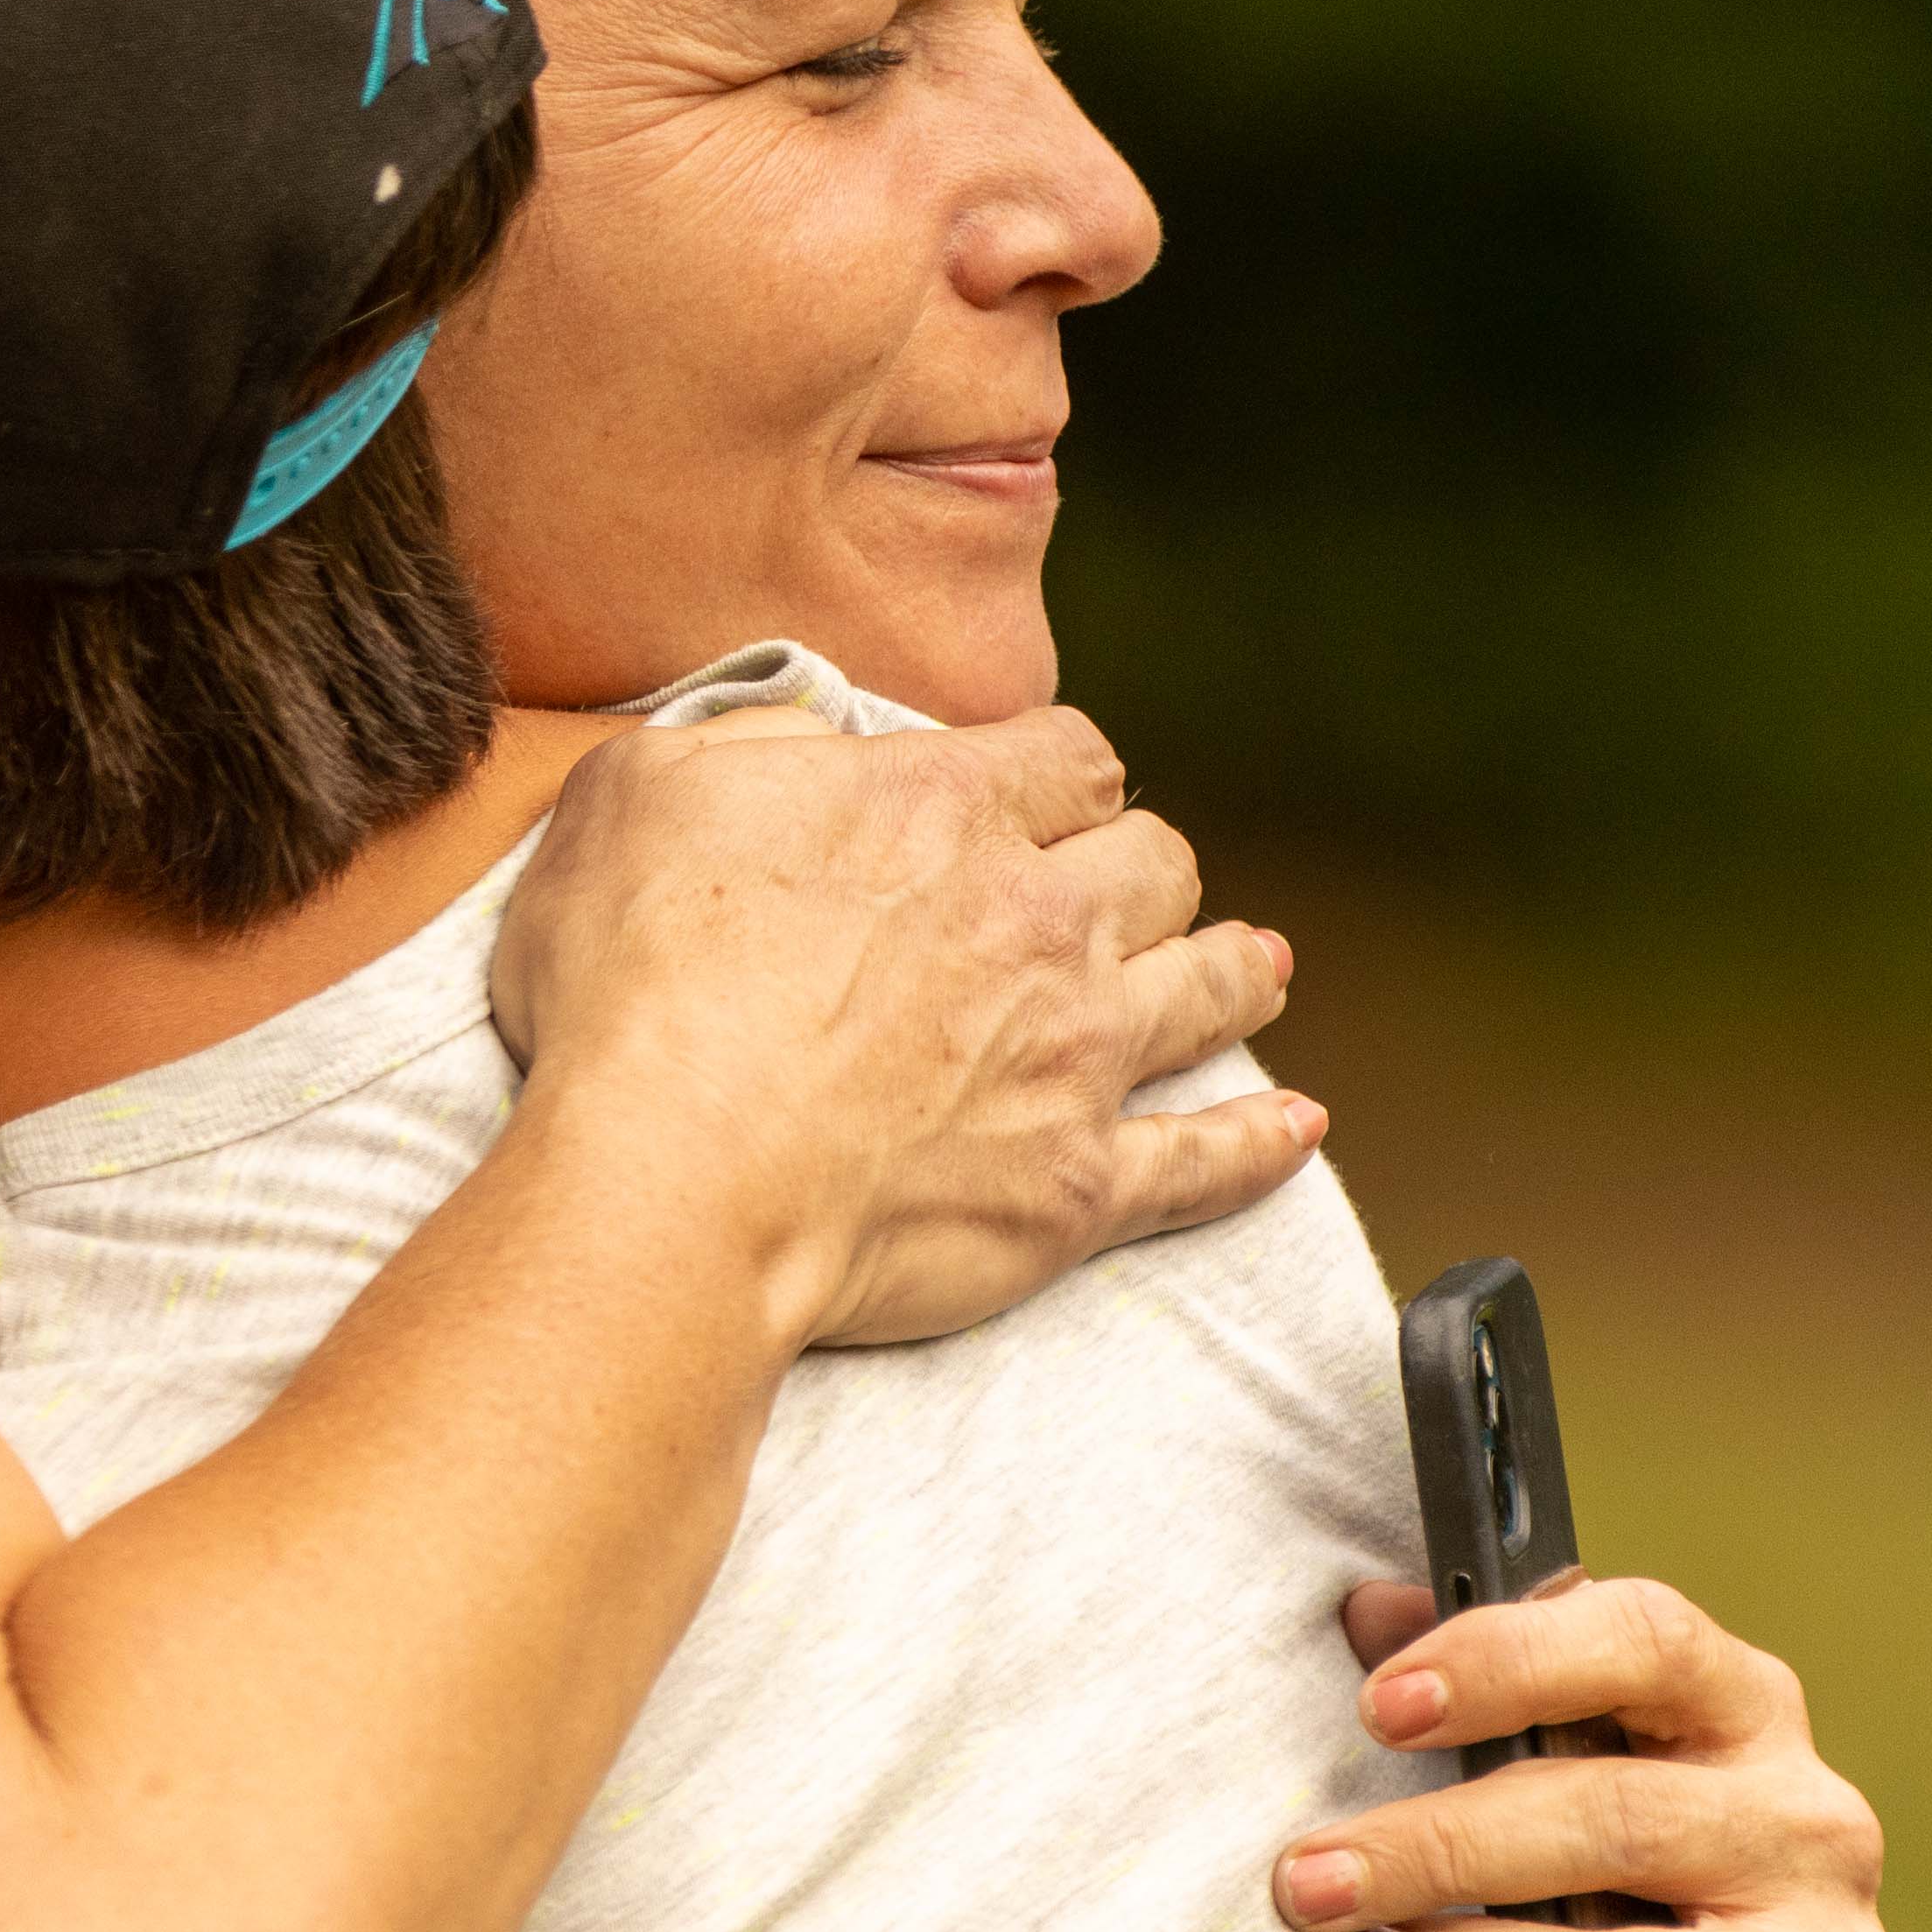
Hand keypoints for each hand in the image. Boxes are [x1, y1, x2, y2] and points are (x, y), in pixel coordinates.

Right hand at [490, 706, 1322, 1350]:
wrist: (673, 1183)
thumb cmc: (637, 993)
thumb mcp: (638, 796)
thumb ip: (736, 747)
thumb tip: (798, 743)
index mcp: (945, 812)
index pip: (1067, 757)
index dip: (1062, 774)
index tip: (1049, 797)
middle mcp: (1038, 921)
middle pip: (1155, 864)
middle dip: (1145, 868)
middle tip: (1130, 888)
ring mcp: (1074, 1058)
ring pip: (1208, 989)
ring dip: (1233, 972)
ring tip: (1254, 969)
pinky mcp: (1077, 1187)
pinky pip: (1206, 1162)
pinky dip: (1259, 1146)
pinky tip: (1295, 1133)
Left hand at [1270, 1572, 1900, 1931]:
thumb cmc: (1635, 1902)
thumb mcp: (1576, 1781)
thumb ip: (1490, 1693)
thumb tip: (1365, 1611)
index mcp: (1749, 1716)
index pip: (1648, 1642)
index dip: (1509, 1660)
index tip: (1378, 1706)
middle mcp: (1813, 1832)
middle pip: (1622, 1819)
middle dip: (1443, 1847)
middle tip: (1309, 1880)